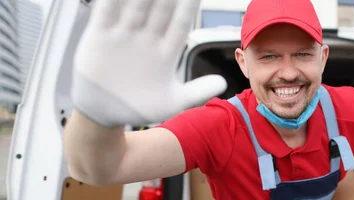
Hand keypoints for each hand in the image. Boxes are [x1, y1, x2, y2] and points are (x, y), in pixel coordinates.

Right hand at [72, 0, 226, 126]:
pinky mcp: (99, 35)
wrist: (104, 113)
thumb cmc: (139, 107)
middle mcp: (147, 38)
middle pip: (161, 9)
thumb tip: (223, 84)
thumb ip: (197, 92)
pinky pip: (106, 12)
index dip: (189, 8)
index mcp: (165, 51)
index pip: (181, 24)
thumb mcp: (171, 102)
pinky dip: (111, 0)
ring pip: (136, 6)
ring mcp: (123, 35)